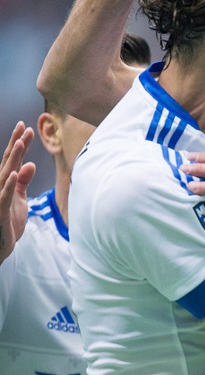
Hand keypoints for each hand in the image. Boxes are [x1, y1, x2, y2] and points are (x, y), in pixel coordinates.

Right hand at [0, 122, 35, 263]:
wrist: (0, 247)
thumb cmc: (7, 223)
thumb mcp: (18, 200)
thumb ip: (23, 182)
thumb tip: (31, 164)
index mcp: (4, 183)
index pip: (12, 160)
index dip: (19, 144)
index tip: (26, 127)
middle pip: (8, 162)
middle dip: (17, 144)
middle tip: (25, 127)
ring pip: (5, 174)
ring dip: (14, 159)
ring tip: (21, 143)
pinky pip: (4, 196)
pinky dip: (9, 184)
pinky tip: (15, 172)